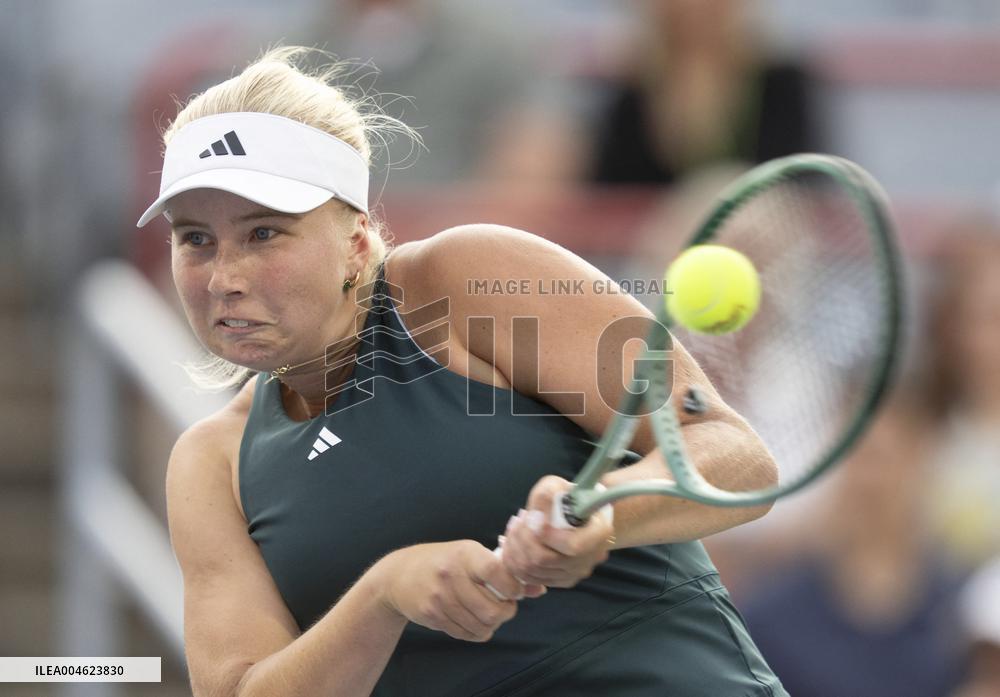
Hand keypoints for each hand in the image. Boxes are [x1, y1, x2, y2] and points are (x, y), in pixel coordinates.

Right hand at [374, 540, 541, 641]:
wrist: (399, 575)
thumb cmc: (444, 561)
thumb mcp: (471, 555)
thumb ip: (504, 571)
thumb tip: (539, 589)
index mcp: (465, 553)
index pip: (497, 571)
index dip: (513, 586)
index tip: (516, 590)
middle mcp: (452, 574)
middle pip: (492, 609)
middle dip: (506, 612)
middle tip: (505, 606)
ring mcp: (440, 597)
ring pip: (481, 625)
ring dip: (492, 625)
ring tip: (490, 614)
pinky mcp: (432, 615)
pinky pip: (465, 633)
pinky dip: (477, 632)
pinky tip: (474, 620)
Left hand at [500, 475, 614, 587]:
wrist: (575, 513)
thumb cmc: (567, 497)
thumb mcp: (557, 485)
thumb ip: (545, 496)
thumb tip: (534, 517)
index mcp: (598, 533)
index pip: (571, 546)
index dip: (546, 535)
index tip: (532, 516)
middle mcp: (590, 558)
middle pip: (544, 560)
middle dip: (522, 538)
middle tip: (518, 519)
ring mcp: (575, 573)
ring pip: (533, 571)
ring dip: (515, 548)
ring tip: (515, 528)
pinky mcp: (560, 581)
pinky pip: (530, 578)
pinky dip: (515, 560)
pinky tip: (514, 542)